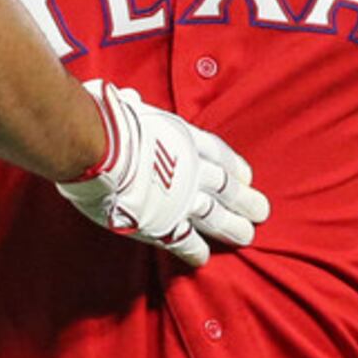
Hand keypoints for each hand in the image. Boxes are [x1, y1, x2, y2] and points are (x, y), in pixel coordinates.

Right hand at [58, 81, 268, 268]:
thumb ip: (133, 108)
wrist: (97, 147)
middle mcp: (189, 169)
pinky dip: (195, 251)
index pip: (217, 153)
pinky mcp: (163, 224)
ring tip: (246, 235)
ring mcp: (180, 198)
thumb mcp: (127, 106)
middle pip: (226, 188)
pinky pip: (185, 242)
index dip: (233, 166)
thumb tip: (127, 100)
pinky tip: (202, 257)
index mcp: (182, 138)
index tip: (245, 176)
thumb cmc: (107, 121)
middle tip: (260, 210)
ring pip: (216, 217)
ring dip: (232, 227)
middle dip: (244, 200)